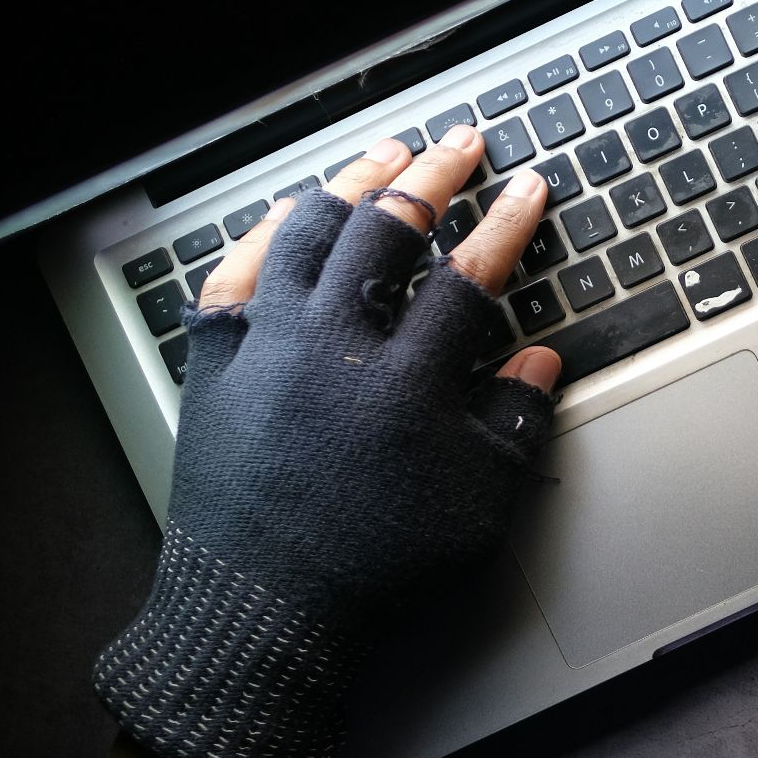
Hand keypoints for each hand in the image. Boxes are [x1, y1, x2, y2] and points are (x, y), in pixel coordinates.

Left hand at [93, 126, 560, 757]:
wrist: (260, 614)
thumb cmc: (374, 569)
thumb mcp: (475, 505)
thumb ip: (514, 421)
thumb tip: (540, 358)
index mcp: (405, 380)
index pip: (470, 274)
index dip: (507, 223)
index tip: (529, 188)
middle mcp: (334, 345)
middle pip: (389, 228)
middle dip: (435, 175)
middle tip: (462, 143)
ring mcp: (268, 345)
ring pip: (310, 230)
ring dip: (354, 184)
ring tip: (386, 157)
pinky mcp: (216, 360)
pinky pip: (239, 269)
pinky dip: (270, 231)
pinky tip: (293, 211)